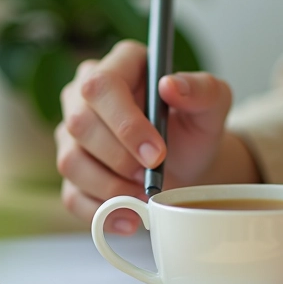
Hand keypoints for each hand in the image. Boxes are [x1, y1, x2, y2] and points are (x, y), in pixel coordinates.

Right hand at [55, 40, 257, 232]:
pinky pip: (71, 195)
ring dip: (110, 187)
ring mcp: (71, 132)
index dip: (125, 123)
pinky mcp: (72, 168)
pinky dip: (101, 212)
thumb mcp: (212, 105)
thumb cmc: (194, 126)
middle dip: (119, 159)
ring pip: (70, 161)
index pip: (101, 86)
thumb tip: (170, 86)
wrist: (187, 162)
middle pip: (79, 124)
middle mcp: (84, 94)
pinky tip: (129, 218)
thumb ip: (202, 89)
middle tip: (151, 177)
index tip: (156, 153)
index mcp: (119, 65)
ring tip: (144, 195)